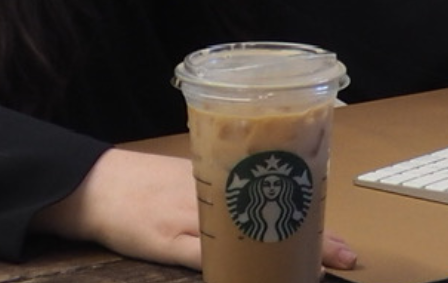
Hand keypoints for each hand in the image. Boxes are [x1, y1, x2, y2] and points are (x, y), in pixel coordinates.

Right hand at [33, 148, 358, 270]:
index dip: (317, 223)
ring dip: (280, 260)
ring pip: (247, 240)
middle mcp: (218, 194)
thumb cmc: (149, 179)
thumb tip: (271, 202)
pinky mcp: (167, 240)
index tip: (348, 246)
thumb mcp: (196, 176)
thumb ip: (230, 189)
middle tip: (348, 258)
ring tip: (313, 273)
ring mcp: (192, 218)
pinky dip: (230, 272)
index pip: (284, 196)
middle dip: (313, 243)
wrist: (98, 182)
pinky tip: (252, 280)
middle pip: (274, 219)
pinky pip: (204, 260)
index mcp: (228, 175)